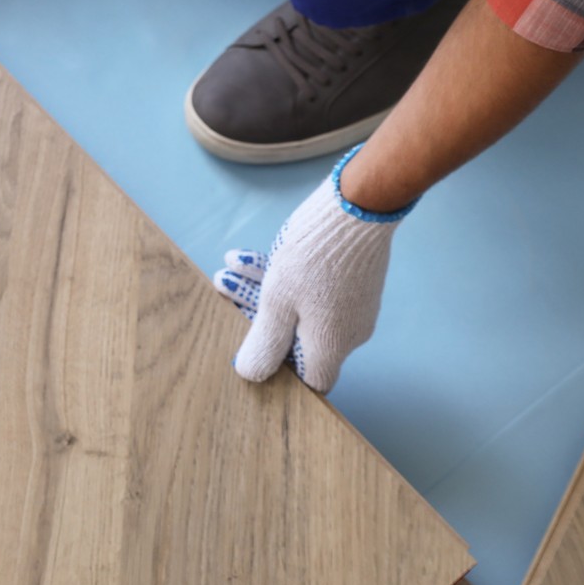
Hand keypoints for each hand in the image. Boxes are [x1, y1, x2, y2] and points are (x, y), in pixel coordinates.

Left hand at [212, 153, 410, 391]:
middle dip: (255, 314)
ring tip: (228, 268)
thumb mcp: (278, 301)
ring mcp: (353, 303)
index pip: (311, 381)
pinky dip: (282, 276)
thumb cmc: (315, 256)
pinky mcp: (352, 278)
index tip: (254, 348)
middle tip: (224, 288)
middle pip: (296, 338)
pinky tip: (246, 256)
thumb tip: (251, 375)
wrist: (359, 203)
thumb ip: (264, 342)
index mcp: (332, 345)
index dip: (281, 371)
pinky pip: (313, 288)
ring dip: (261, 288)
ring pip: (299, 306)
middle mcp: (349, 331)